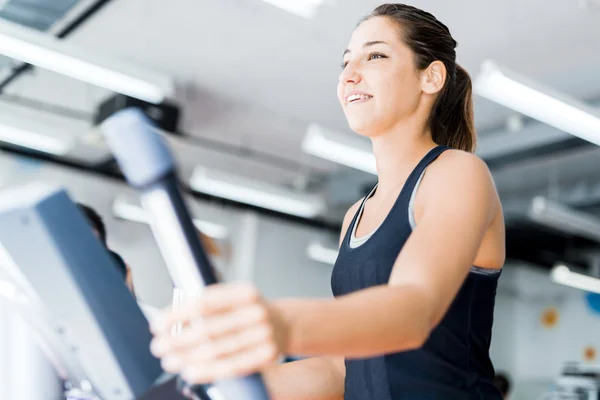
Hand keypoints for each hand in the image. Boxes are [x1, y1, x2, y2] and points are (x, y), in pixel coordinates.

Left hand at [150, 282, 289, 383]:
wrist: (283, 324)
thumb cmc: (248, 311)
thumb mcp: (232, 297)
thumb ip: (206, 304)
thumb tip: (171, 322)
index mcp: (245, 291)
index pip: (203, 302)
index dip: (177, 315)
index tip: (158, 325)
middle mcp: (256, 311)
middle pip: (207, 329)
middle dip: (177, 340)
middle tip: (159, 346)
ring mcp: (264, 334)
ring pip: (216, 350)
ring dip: (187, 358)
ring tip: (170, 361)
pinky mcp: (266, 355)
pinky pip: (231, 366)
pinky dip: (207, 371)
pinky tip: (190, 371)